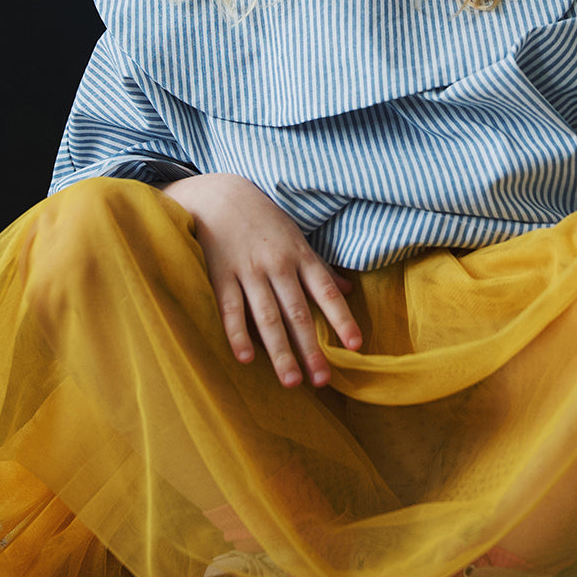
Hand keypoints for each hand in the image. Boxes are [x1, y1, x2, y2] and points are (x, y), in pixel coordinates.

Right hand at [162, 173, 361, 387]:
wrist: (221, 196)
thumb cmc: (265, 221)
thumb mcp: (297, 239)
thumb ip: (321, 268)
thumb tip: (350, 290)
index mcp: (300, 256)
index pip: (326, 292)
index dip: (342, 319)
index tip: (355, 346)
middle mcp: (278, 266)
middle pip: (298, 313)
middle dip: (310, 348)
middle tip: (322, 380)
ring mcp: (248, 271)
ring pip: (267, 317)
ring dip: (280, 351)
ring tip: (292, 381)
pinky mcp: (221, 275)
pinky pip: (231, 309)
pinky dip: (237, 334)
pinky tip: (245, 358)